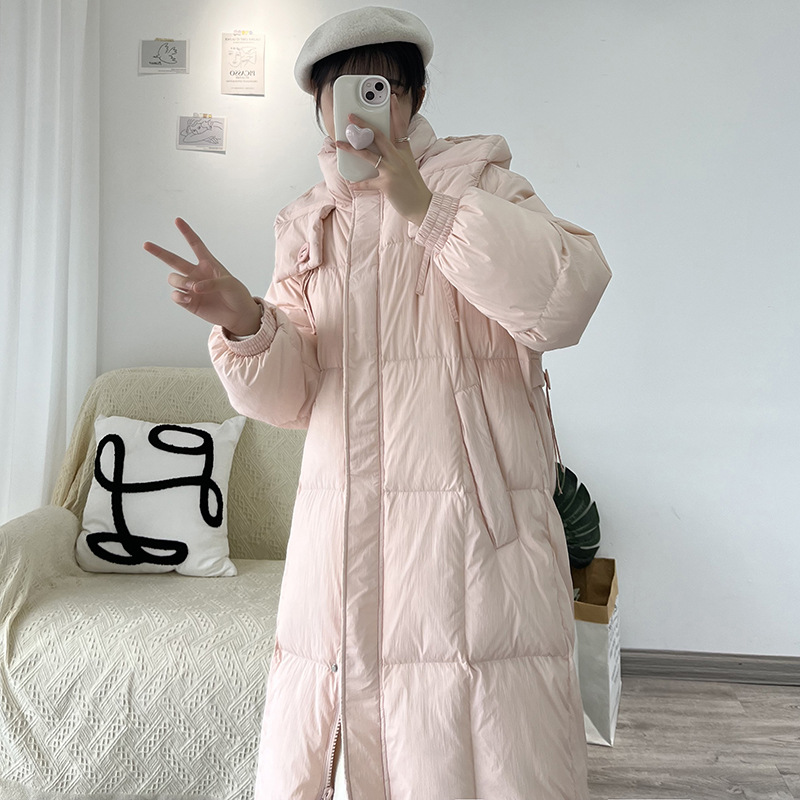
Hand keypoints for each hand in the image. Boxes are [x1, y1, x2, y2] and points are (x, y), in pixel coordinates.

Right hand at [143, 218, 261, 335]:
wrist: (239, 315)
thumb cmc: (237, 295)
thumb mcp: (230, 284)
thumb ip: (212, 283)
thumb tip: (194, 287)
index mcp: (208, 264)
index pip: (195, 245)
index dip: (187, 232)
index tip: (177, 220)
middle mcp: (196, 274)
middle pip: (173, 260)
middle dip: (159, 252)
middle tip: (146, 244)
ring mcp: (191, 288)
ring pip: (173, 278)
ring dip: (180, 282)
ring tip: (193, 289)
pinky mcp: (188, 301)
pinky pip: (175, 295)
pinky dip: (179, 295)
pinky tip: (188, 298)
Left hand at [335, 94, 432, 225]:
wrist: (422, 204)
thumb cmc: (413, 186)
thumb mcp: (408, 166)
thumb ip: (396, 156)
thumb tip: (378, 152)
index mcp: (405, 151)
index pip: (400, 127)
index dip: (395, 111)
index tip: (391, 98)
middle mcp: (398, 157)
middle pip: (379, 136)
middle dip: (363, 125)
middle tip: (351, 117)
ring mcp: (393, 170)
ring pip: (369, 155)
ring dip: (352, 149)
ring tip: (340, 144)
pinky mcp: (387, 184)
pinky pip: (368, 183)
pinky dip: (359, 184)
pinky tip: (351, 184)